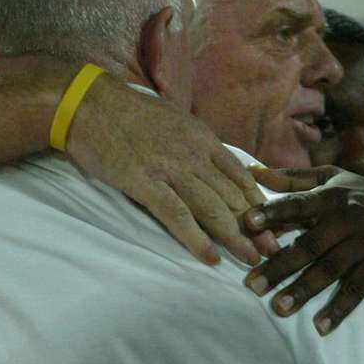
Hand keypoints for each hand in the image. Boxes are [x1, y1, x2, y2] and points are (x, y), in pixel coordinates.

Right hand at [69, 75, 276, 265]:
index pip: (240, 176)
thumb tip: (216, 161)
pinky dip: (195, 237)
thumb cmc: (130, 112)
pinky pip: (176, 214)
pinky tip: (209, 256)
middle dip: (257, 226)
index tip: (273, 224)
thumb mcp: (175, 119)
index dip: (259, 203)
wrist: (91, 104)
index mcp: (203, 139)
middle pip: (232, 196)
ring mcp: (170, 169)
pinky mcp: (145, 183)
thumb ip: (197, 143)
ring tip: (251, 259)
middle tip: (273, 251)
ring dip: (235, 236)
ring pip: (212, 207)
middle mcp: (194, 155)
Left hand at [242, 166, 363, 333]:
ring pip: (329, 270)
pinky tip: (321, 326)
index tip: (247, 222)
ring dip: (303, 290)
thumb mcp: (335, 177)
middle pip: (308, 245)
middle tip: (251, 285)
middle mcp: (347, 219)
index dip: (273, 212)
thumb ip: (293, 178)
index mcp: (332, 197)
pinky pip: (356, 291)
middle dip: (278, 266)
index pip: (298, 204)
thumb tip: (253, 171)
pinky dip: (339, 309)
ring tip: (279, 307)